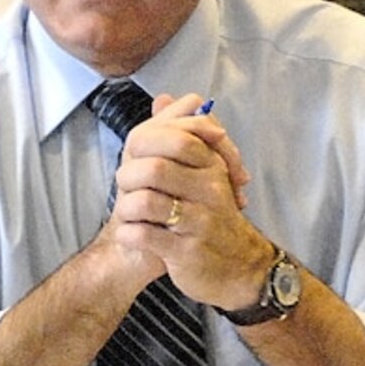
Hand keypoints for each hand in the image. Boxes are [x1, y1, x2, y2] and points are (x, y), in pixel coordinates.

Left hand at [111, 94, 272, 309]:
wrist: (239, 268)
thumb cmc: (211, 215)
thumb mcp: (204, 172)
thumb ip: (183, 133)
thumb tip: (165, 97)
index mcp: (212, 164)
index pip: (172, 137)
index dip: (142, 144)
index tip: (137, 157)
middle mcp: (210, 189)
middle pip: (153, 168)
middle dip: (127, 176)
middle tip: (126, 187)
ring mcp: (199, 221)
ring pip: (144, 202)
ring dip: (125, 208)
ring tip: (129, 214)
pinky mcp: (186, 252)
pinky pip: (143, 236)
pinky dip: (129, 235)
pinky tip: (133, 235)